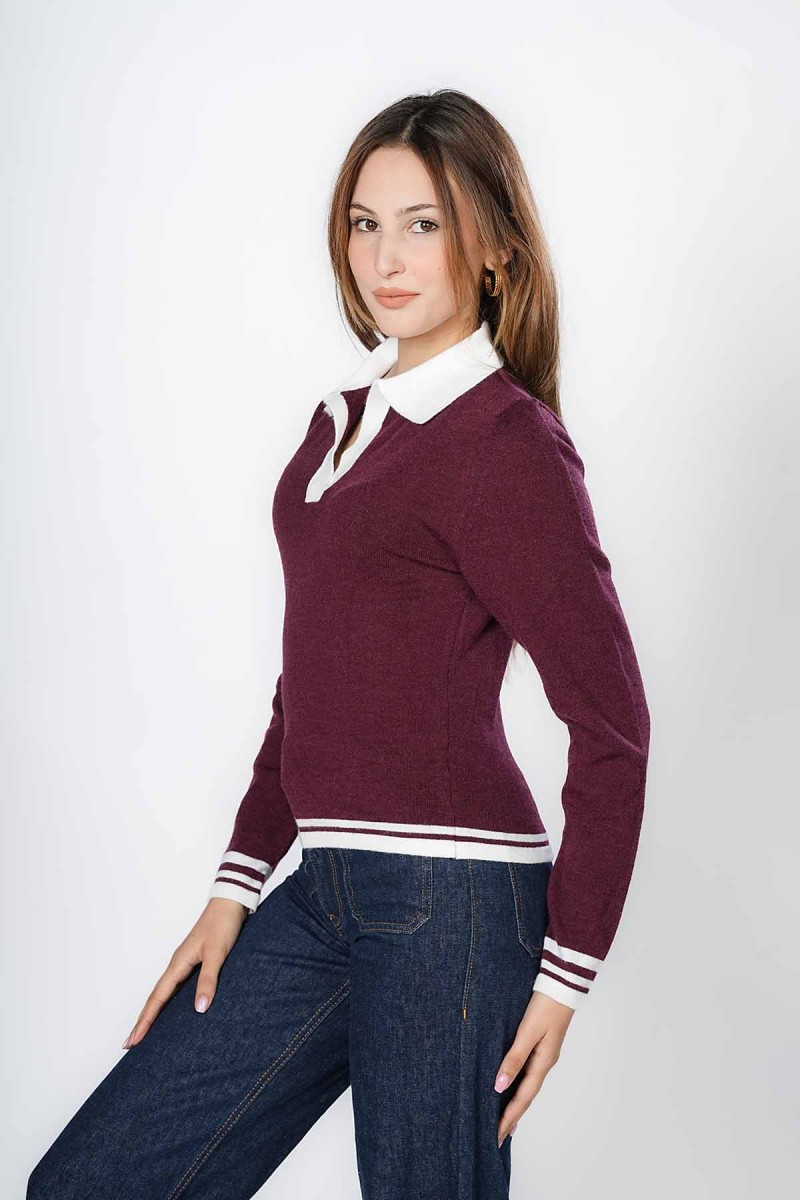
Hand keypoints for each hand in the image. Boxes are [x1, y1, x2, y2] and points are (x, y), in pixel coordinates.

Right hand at [122, 898, 248, 1048]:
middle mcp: (177, 964)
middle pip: (155, 998)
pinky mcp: (194, 961)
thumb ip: (208, 980)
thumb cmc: (223, 925)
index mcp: (178, 963)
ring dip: (153, 1012)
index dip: (145, 1021)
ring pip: (163, 993)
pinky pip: (175, 986)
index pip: (157, 999)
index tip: (133, 1040)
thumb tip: (199, 1009)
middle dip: (142, 1021)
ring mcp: (184, 962)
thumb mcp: (217, 953)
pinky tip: (170, 1009)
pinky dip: (167, 1001)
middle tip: (130, 1043)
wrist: (229, 903)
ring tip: (145, 1031)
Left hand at [495, 990, 574, 1146]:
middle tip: (499, 1137)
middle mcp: (545, 1062)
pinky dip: (520, 1087)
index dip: (510, 1116)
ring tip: (505, 1121)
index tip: (498, 1135)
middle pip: (527, 1096)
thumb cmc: (545, 1006)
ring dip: (517, 1104)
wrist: (563, 984)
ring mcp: (545, 1055)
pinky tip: (514, 1088)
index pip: (523, 1097)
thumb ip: (514, 1058)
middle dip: (513, 1117)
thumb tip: (499, 1085)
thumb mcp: (528, 1031)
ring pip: (528, 1086)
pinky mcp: (542, 1045)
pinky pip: (529, 1073)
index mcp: (543, 1062)